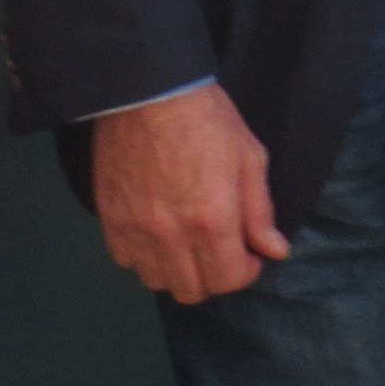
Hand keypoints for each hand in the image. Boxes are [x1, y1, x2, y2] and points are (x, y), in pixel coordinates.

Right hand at [93, 83, 287, 302]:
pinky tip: (160, 235)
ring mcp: (135, 229)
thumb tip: (274, 251)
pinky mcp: (109, 220)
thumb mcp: (250, 158)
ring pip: (157, 281)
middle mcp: (171, 234)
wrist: (149, 95)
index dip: (245, 273)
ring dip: (179, 271)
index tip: (250, 255)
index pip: (228, 280)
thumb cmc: (207, 121)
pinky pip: (125, 261)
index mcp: (211, 219)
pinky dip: (145, 258)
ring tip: (192, 245)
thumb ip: (260, 212)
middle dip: (215, 277)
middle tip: (224, 251)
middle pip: (191, 290)